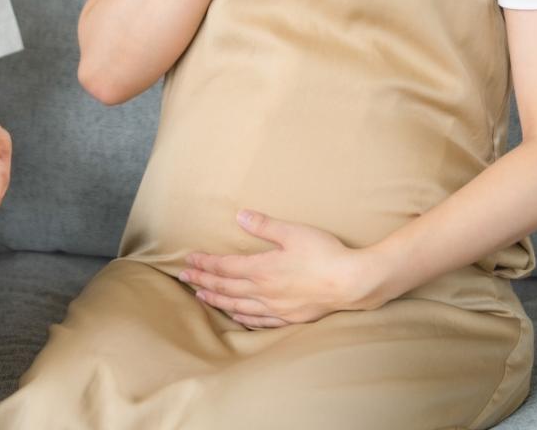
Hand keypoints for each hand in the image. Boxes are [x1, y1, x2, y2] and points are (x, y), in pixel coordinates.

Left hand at [179, 210, 387, 328]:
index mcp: (262, 269)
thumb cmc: (324, 254)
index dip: (205, 263)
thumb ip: (264, 225)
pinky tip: (236, 316)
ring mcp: (276, 308)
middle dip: (203, 281)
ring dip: (217, 300)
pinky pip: (258, 321)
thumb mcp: (293, 232)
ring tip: (201, 296)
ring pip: (238, 306)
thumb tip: (240, 216)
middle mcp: (264, 291)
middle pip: (226, 287)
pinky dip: (242, 317)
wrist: (352, 283)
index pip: (225, 266)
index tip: (189, 259)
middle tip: (184, 277)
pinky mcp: (289, 318)